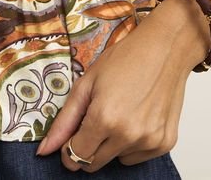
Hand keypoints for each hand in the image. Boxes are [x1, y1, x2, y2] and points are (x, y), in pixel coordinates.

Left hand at [35, 0, 210, 171]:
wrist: (166, 47)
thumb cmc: (127, 58)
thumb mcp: (88, 82)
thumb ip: (65, 120)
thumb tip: (44, 150)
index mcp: (104, 118)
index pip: (75, 156)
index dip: (69, 147)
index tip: (73, 135)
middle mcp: (128, 135)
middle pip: (94, 163)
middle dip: (89, 146)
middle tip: (97, 117)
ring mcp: (149, 140)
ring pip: (117, 160)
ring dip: (112, 144)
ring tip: (122, 111)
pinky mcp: (165, 142)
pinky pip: (138, 157)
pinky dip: (133, 143)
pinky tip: (138, 115)